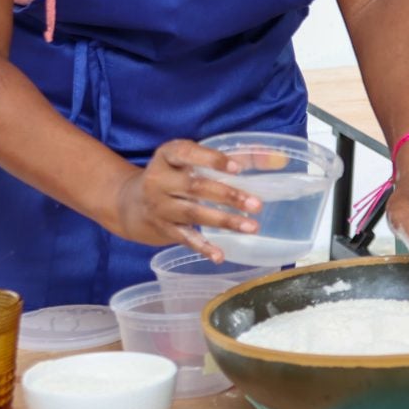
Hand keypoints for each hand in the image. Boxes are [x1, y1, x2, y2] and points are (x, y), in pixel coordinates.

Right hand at [111, 139, 260, 256]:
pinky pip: (184, 238)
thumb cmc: (176, 173)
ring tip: (252, 227)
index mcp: (167, 155)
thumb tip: (279, 159)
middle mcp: (159, 180)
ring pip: (193, 214)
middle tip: (257, 204)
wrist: (130, 203)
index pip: (187, 153)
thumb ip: (236, 155)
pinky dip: (203, 247)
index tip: (238, 168)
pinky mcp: (162, 228)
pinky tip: (220, 255)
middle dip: (228, 196)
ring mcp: (159, 206)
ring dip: (224, 221)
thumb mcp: (193, 158)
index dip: (211, 160)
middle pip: (195, 188)